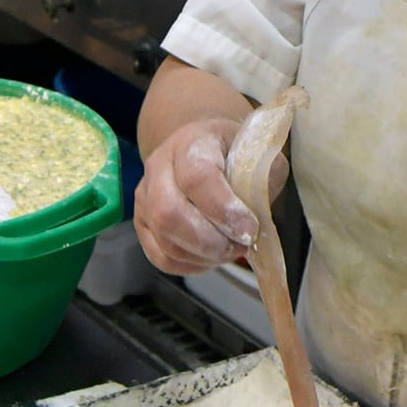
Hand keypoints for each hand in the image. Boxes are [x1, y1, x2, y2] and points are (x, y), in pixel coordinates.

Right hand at [135, 118, 276, 274]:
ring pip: (164, 240)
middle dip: (210, 241)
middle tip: (240, 246)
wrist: (206, 152)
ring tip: (229, 251)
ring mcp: (144, 196)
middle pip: (168, 213)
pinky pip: (160, 257)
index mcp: (191, 142)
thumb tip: (258, 212)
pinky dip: (190, 265)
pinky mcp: (142, 222)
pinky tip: (211, 257)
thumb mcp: (258, 157)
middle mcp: (159, 166)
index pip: (197, 177)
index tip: (249, 229)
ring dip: (203, 256)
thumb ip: (264, 180)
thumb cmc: (235, 156)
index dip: (223, 210)